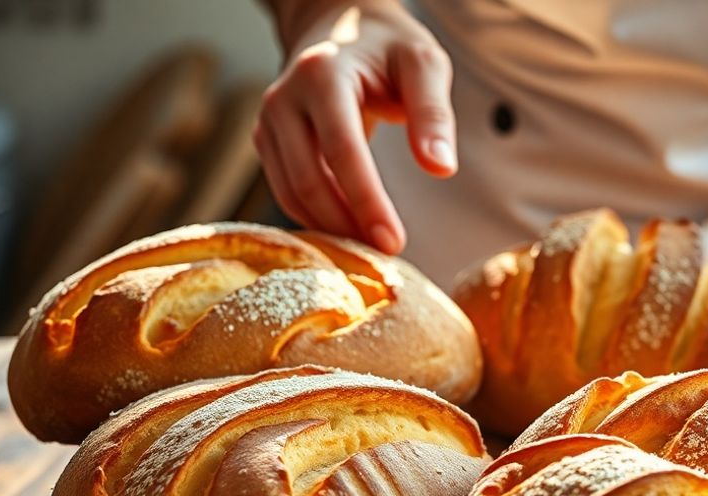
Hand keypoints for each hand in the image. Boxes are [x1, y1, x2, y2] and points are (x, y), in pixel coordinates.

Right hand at [255, 1, 456, 252]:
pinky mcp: (267, 142)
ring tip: (372, 251)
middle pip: (309, 178)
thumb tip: (441, 167)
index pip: (342, 149)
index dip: (366, 200)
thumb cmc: (389, 47)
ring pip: (291, 192)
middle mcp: (284, 98)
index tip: (394, 241)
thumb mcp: (423, 65)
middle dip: (348, 224)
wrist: (339, 28)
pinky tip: (351, 232)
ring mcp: (269, 122)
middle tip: (388, 256)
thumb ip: (433, 113)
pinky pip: (287, 191)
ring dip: (331, 228)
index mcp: (322, 74)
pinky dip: (316, 219)